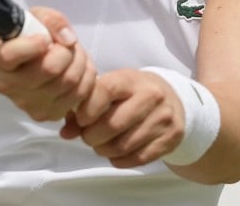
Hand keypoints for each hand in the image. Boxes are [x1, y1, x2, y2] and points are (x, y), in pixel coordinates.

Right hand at [0, 7, 96, 121]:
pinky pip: (79, 95)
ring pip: (69, 82)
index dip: (31, 45)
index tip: (43, 38)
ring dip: (80, 63)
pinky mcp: (47, 114)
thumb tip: (68, 40)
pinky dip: (86, 78)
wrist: (27, 60)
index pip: (9, 56)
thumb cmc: (31, 37)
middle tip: (66, 45)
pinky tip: (77, 69)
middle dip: (67, 51)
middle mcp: (9, 86)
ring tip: (73, 55)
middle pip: (49, 69)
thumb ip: (51, 21)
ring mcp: (28, 104)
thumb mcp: (37, 17)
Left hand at [61, 68, 185, 168]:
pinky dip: (120, 160)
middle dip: (92, 136)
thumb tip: (65, 133)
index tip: (80, 119)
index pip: (105, 90)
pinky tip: (116, 154)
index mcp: (131, 79)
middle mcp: (151, 96)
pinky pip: (138, 158)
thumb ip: (85, 108)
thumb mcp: (111, 91)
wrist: (174, 99)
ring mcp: (163, 118)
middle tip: (87, 137)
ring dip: (104, 150)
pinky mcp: (171, 138)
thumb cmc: (133, 94)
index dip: (88, 108)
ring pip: (124, 145)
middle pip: (113, 124)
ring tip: (100, 146)